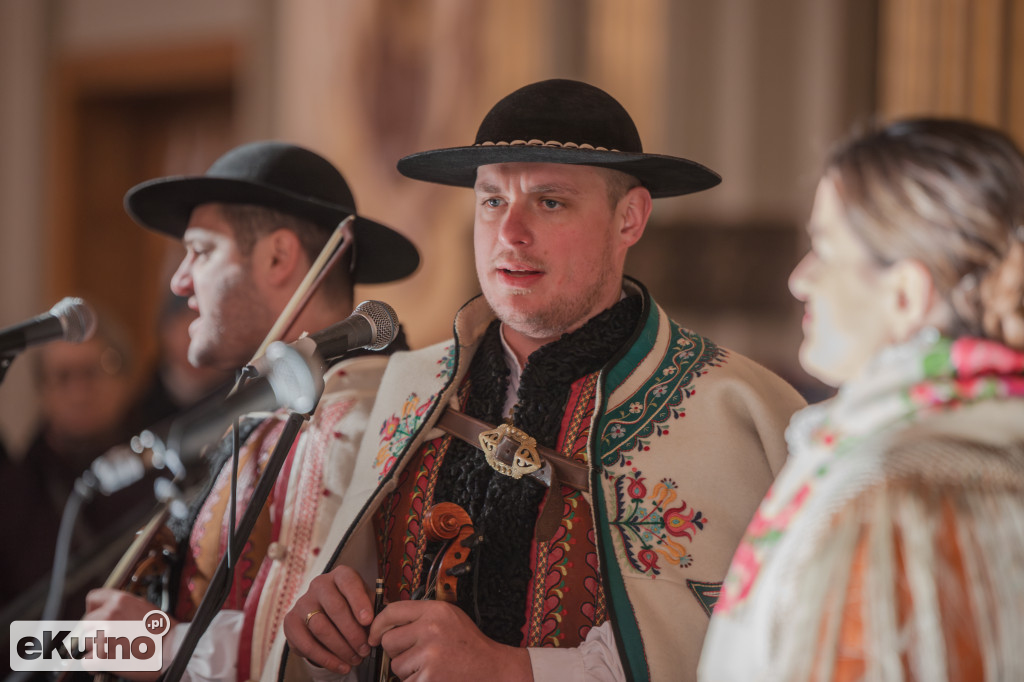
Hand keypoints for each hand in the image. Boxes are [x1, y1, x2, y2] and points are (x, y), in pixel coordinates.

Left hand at [83, 589, 178, 681]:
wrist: (172, 650)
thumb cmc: (163, 632)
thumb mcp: (145, 607)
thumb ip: (124, 607)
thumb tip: (111, 611)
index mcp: (120, 601)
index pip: (93, 598)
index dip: (94, 608)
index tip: (97, 616)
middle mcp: (108, 615)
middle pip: (87, 623)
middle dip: (96, 632)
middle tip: (111, 639)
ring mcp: (103, 636)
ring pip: (86, 642)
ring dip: (95, 648)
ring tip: (113, 651)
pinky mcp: (101, 657)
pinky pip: (87, 661)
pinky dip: (95, 665)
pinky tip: (109, 663)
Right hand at [283, 565, 374, 675]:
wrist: (326, 616)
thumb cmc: (353, 608)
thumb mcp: (366, 603)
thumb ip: (374, 611)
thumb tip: (379, 627)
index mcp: (341, 575)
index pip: (349, 583)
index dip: (359, 601)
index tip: (368, 621)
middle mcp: (319, 584)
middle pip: (335, 608)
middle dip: (352, 632)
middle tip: (365, 649)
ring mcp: (303, 602)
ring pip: (320, 627)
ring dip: (340, 647)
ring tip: (356, 659)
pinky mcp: (291, 622)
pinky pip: (306, 644)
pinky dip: (326, 659)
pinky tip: (340, 666)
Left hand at [369, 600, 531, 680]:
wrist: (492, 669)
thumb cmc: (468, 644)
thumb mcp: (448, 618)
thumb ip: (420, 616)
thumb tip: (384, 623)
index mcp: (435, 610)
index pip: (392, 611)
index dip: (377, 625)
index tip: (373, 635)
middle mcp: (431, 629)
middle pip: (388, 641)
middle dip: (397, 651)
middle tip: (417, 654)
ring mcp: (429, 655)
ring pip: (396, 665)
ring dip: (408, 670)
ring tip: (430, 666)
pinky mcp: (428, 678)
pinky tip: (434, 676)